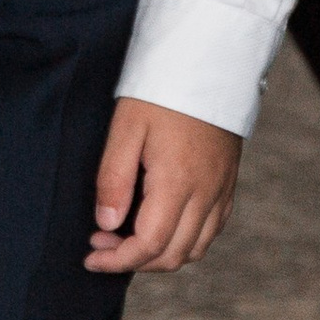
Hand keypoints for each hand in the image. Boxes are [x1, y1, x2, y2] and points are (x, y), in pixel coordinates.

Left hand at [86, 96, 239, 274]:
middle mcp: (205, 194)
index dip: (117, 259)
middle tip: (102, 241)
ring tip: (128, 237)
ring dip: (161, 255)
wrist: (208, 58)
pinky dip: (186, 241)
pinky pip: (211, 230)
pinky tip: (163, 225)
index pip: (148, 245)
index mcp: (177, 183)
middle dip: (134, 261)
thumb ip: (114, 178)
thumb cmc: (161, 87)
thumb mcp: (126, 126)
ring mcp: (221, 190)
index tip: (90, 256)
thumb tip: (106, 224)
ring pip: (195, 249)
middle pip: (173, 255)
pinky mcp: (228, 182)